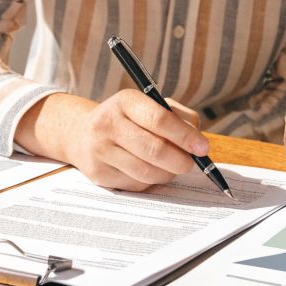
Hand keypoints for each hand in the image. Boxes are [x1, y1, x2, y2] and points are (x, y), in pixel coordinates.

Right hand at [61, 90, 209, 190]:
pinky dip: (151, 181)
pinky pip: (136, 184)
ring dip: (168, 173)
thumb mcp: (150, 106)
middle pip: (154, 149)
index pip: (160, 119)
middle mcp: (108, 124)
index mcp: (125, 101)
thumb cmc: (128, 119)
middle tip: (191, 163)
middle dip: (181, 160)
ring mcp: (100, 150)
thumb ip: (179, 117)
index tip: (203, 148)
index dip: (185, 136)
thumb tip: (198, 142)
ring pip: (147, 171)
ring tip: (172, 166)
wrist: (82, 134)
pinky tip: (150, 170)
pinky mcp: (98, 174)